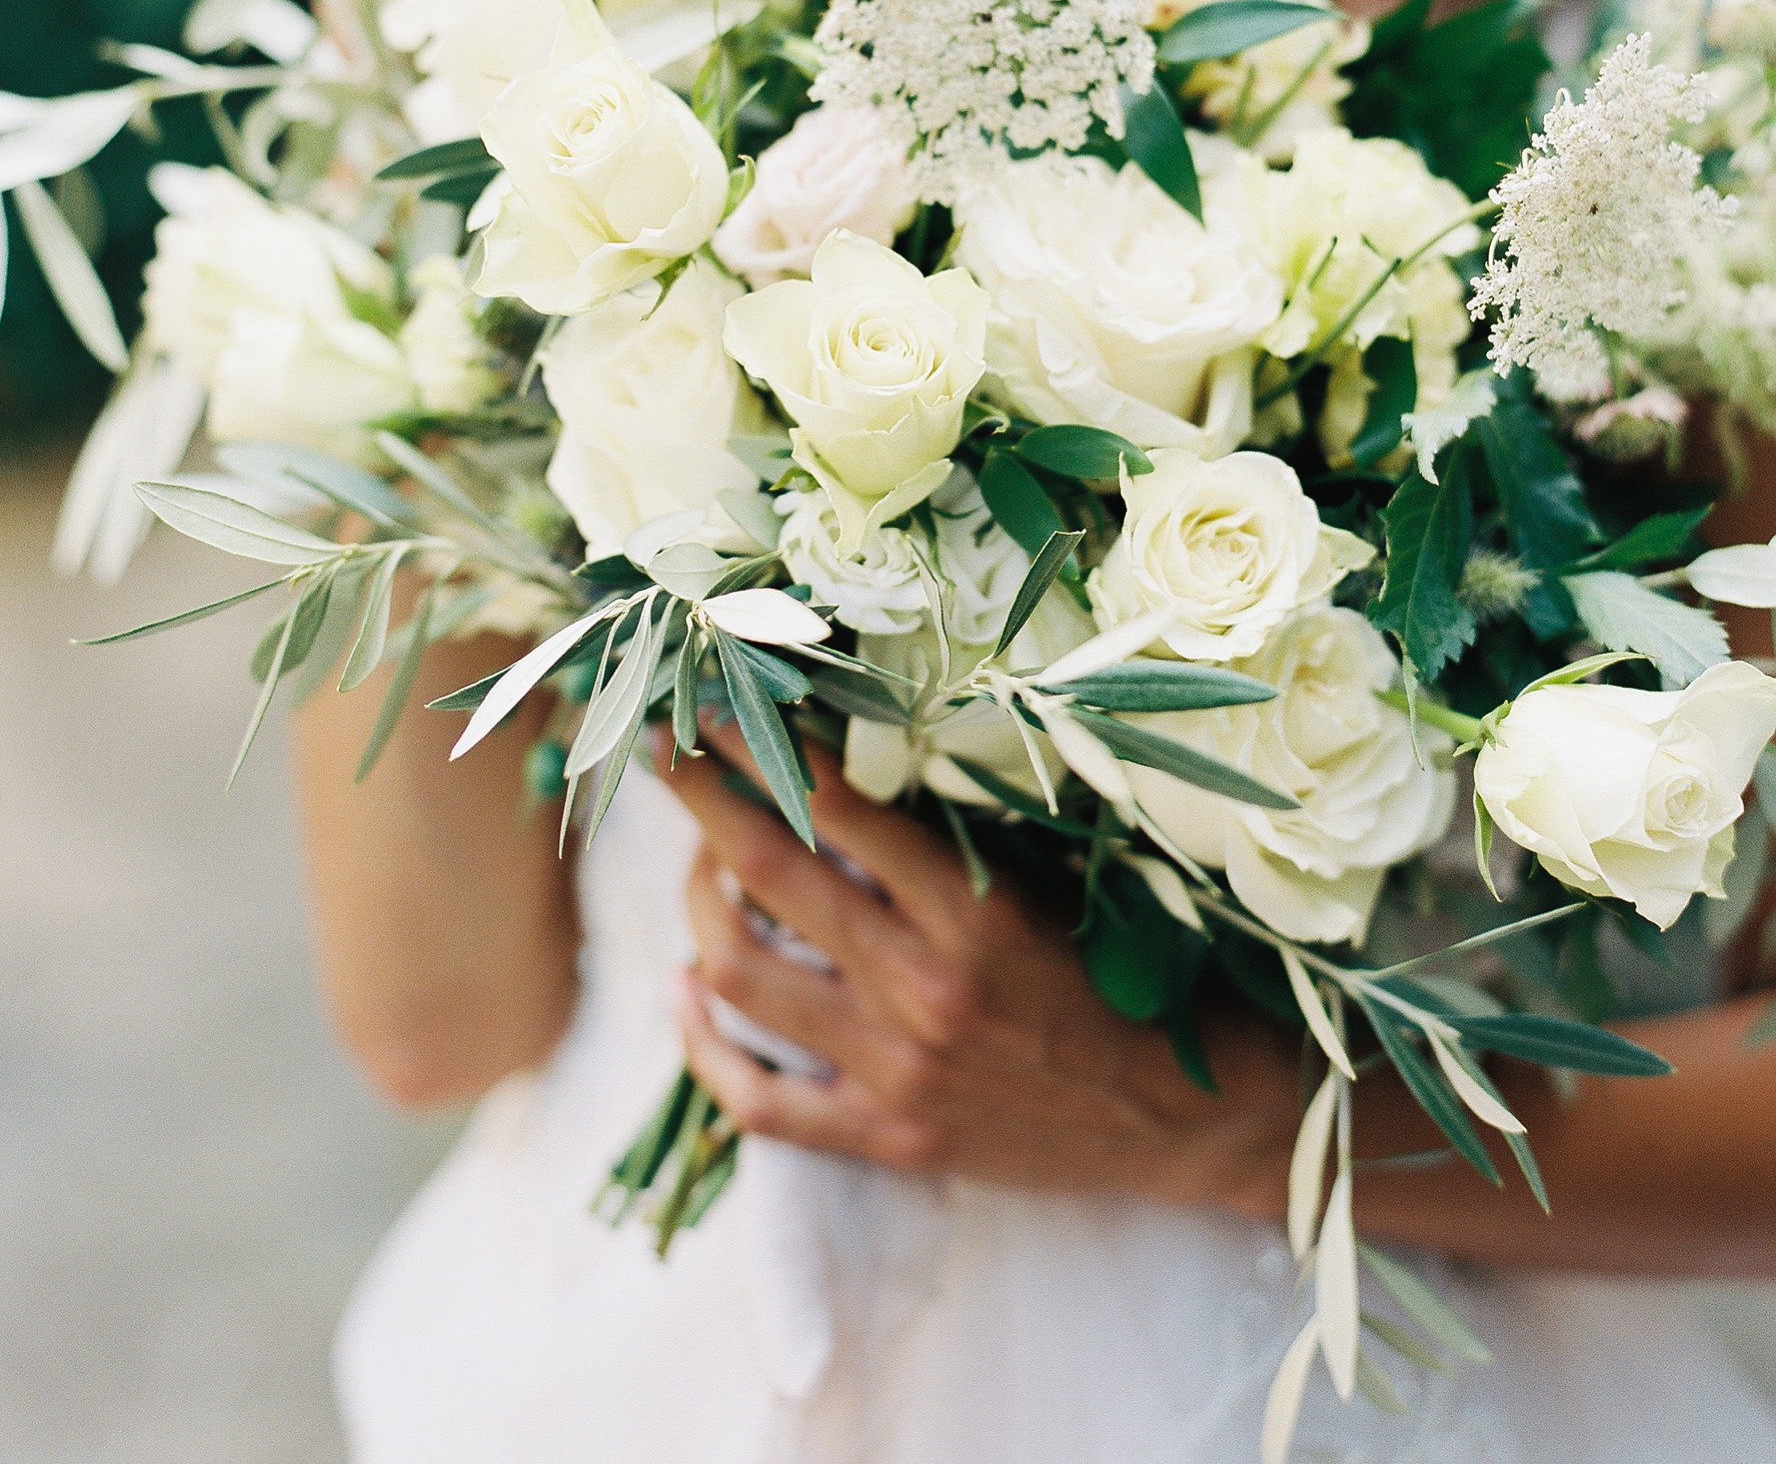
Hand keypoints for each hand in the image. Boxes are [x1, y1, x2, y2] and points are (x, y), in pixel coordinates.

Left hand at [665, 726, 1296, 1209]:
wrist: (1182, 1113)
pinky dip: (704, 1045)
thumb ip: (949, 837)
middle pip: (766, 877)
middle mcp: (923, 989)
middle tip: (662, 754)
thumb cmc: (1117, 975)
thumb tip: (841, 758)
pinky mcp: (884, 1139)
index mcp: (972, 911)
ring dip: (696, 910)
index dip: (758, 748)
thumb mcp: (1046, 885)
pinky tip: (688, 992)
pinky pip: (756, 1102)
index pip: (835, 807)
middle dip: (700, 802)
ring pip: (740, 978)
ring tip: (696, 868)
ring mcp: (895, 1073)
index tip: (710, 704)